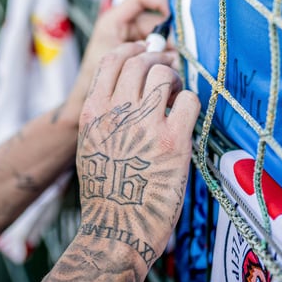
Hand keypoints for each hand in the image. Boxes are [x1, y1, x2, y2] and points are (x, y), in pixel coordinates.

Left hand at [61, 0, 169, 126]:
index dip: (160, 0)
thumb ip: (143, 55)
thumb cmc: (93, 79)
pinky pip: (159, 54)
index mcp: (114, 20)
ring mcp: (133, 41)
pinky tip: (173, 76)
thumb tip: (174, 54)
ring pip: (162, 40)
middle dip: (171, 38)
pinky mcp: (140, 57)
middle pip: (157, 22)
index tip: (175, 17)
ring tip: (177, 69)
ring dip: (171, 53)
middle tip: (180, 55)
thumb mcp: (118, 62)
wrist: (83, 101)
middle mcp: (125, 26)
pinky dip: (167, 63)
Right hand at [75, 42, 199, 269]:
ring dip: (174, 79)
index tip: (145, 53)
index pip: (111, 60)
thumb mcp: (90, 146)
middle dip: (157, 62)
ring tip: (176, 96)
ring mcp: (145, 126)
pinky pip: (190, 100)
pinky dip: (191, 102)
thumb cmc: (106, 193)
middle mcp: (116, 113)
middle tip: (167, 74)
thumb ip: (104, 115)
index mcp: (92, 113)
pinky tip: (186, 118)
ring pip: (164, 74)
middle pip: (139, 62)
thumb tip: (126, 88)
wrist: (116, 231)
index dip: (133, 51)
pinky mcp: (173, 142)